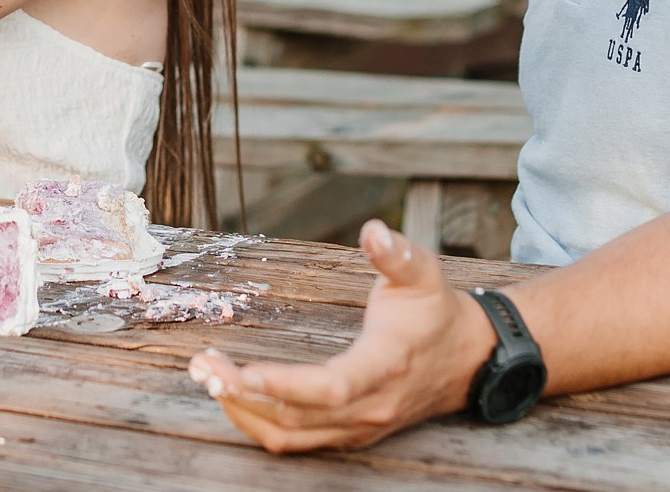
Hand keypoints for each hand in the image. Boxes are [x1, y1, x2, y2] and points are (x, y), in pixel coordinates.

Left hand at [188, 220, 498, 453]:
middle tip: (203, 365)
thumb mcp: (423, 273)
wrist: (467, 359)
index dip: (286, 385)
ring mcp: (359, 427)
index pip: (333, 388)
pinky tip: (233, 394)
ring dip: (243, 411)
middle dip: (243, 393)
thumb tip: (373, 230)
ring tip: (206, 377)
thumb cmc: (435, 311)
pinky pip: (295, 440)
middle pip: (297, 416)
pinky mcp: (348, 434)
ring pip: (291, 435)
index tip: (241, 372)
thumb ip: (396, 253)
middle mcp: (370, 406)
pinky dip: (258, 422)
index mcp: (386, 364)